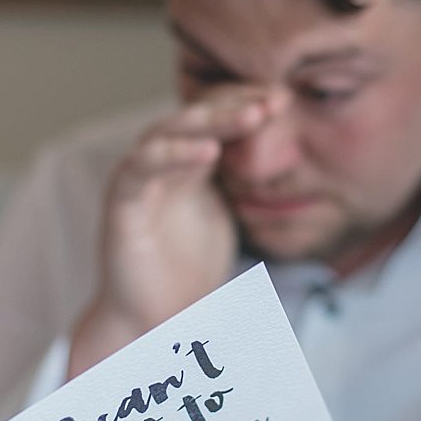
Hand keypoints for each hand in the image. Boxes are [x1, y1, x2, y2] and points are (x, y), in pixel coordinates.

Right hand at [67, 88, 270, 378]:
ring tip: (252, 117)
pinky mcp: (121, 203)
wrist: (154, 321)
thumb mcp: (232, 217)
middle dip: (236, 103)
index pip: (216, 116)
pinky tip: (209, 151)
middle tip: (276, 99)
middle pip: (196, 115)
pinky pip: (141, 167)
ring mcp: (138, 179)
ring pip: (169, 131)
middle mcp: (161, 163)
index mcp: (188, 164)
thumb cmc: (189, 272)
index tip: (286, 99)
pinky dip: (173, 155)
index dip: (247, 103)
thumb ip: (248, 184)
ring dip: (211, 120)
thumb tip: (300, 163)